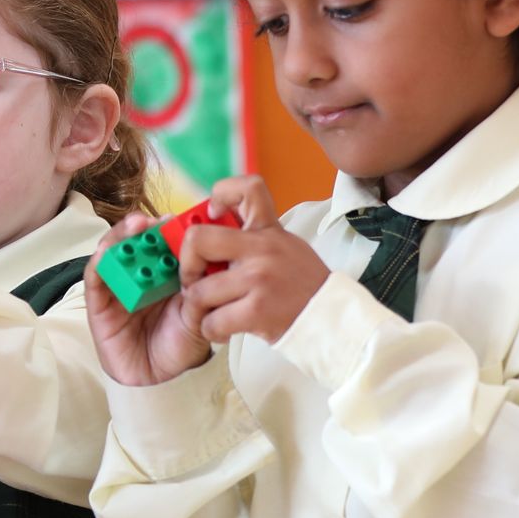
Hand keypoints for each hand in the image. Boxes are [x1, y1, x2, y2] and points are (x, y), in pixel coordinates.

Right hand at [83, 214, 211, 387]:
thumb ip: (200, 291)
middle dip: (146, 227)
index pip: (164, 243)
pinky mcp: (99, 301)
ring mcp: (118, 285)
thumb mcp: (197, 315)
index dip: (170, 229)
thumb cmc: (180, 345)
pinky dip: (99, 262)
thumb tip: (207, 261)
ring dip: (121, 236)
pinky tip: (107, 252)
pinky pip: (96, 277)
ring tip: (136, 227)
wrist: (161, 379)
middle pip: (137, 242)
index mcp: (166, 274)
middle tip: (159, 221)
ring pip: (114, 252)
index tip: (181, 219)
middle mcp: (141, 274)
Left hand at [177, 178, 329, 343]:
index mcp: (269, 230)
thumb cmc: (301, 286)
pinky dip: (212, 330)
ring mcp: (258, 279)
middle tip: (195, 280)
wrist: (331, 320)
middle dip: (187, 265)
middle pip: (197, 240)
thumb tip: (213, 226)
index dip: (221, 194)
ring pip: (199, 291)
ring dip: (199, 308)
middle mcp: (262, 249)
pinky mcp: (257, 310)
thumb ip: (253, 239)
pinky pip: (212, 321)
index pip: (248, 187)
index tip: (212, 213)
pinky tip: (226, 329)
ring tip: (214, 312)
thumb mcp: (285, 248)